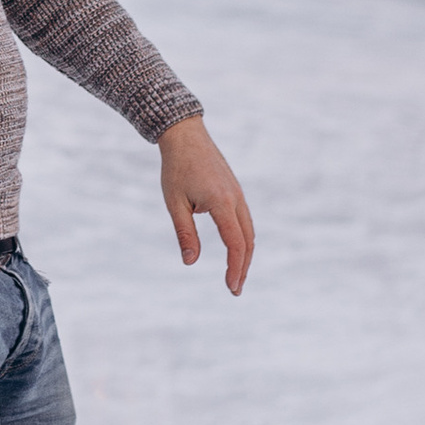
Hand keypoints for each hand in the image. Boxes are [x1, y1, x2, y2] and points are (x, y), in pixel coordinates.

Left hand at [159, 115, 254, 294]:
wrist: (184, 135)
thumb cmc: (176, 169)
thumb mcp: (175, 203)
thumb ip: (184, 233)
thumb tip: (190, 262)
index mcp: (222, 203)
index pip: (235, 244)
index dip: (235, 269)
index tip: (231, 288)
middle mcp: (236, 199)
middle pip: (247, 241)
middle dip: (243, 267)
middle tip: (234, 289)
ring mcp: (238, 194)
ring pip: (249, 231)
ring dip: (244, 255)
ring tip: (236, 275)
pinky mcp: (235, 190)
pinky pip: (244, 220)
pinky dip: (243, 239)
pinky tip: (235, 249)